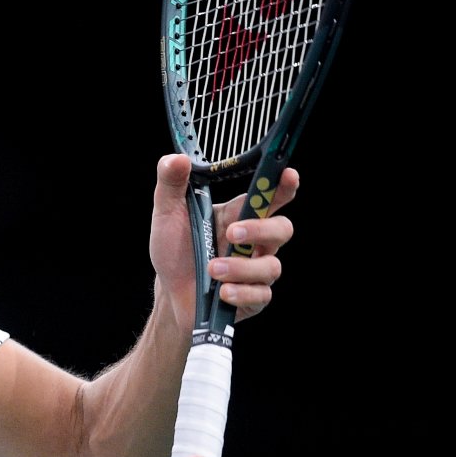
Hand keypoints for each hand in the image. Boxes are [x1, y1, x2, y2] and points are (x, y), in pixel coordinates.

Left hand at [149, 154, 298, 321]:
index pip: (268, 197)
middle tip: (233, 233)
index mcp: (237, 216)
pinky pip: (261, 295)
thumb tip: (177, 158)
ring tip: (211, 270)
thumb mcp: (167, 215)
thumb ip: (171, 185)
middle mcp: (253, 242)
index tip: (288, 175)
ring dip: (241, 268)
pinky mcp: (253, 298)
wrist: (169, 294)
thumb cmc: (174, 251)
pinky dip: (242, 293)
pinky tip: (222, 292)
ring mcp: (255, 271)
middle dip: (262, 230)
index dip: (283, 186)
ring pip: (271, 267)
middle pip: (282, 229)